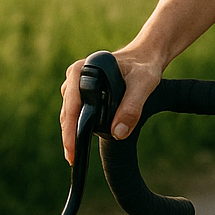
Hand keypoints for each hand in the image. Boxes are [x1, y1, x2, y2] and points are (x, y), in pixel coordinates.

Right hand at [59, 46, 164, 163]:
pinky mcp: (82, 89)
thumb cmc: (144, 66)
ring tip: (75, 153)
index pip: (72, 106)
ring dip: (72, 131)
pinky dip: (78, 124)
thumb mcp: (144, 83)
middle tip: (73, 158)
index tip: (72, 151)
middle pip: (68, 111)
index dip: (71, 130)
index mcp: (83, 70)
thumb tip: (117, 134)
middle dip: (69, 135)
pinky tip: (82, 139)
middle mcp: (75, 75)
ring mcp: (77, 83)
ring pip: (70, 112)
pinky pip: (76, 110)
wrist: (147, 56)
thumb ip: (132, 107)